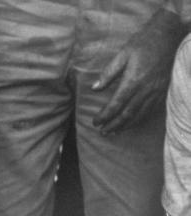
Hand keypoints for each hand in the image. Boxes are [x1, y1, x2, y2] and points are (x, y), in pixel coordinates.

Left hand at [92, 9, 183, 134]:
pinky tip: (131, 123)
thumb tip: (95, 88)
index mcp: (133, 80)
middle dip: (113, 125)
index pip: (115, 105)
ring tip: (114, 131)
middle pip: (127, 114)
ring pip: (139, 115)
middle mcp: (145, 89)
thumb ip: (108, 73)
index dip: (105, 116)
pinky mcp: (164, 91)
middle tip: (102, 132)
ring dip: (125, 125)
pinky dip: (139, 119)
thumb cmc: (144, 43)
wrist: (169, 35)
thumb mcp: (122, 54)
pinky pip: (150, 110)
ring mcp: (156, 91)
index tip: (95, 122)